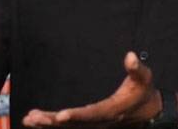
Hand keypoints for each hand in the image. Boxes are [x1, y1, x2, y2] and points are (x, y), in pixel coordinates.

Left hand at [22, 52, 161, 127]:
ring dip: (48, 124)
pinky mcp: (89, 124)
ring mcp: (94, 124)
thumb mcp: (145, 78)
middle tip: (35, 117)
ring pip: (69, 128)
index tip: (60, 116)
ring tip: (29, 119)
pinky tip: (35, 121)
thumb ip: (137, 68)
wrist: (147, 111)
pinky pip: (68, 127)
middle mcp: (101, 121)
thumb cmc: (143, 91)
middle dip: (54, 122)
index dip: (77, 116)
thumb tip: (130, 55)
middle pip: (75, 125)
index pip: (92, 114)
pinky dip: (52, 125)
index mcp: (113, 110)